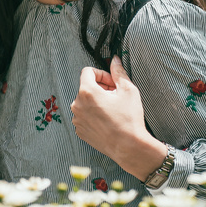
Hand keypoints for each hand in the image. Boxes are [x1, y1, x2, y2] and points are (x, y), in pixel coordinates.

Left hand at [70, 57, 165, 179]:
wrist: (128, 146)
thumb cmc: (129, 118)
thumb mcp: (128, 90)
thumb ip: (119, 72)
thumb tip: (115, 60)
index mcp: (86, 92)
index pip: (87, 71)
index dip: (101, 74)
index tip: (112, 82)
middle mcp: (76, 104)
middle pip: (86, 87)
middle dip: (100, 88)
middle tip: (116, 96)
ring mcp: (76, 119)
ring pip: (85, 103)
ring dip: (97, 102)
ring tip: (113, 110)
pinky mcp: (79, 130)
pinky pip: (84, 116)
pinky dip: (94, 115)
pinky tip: (108, 121)